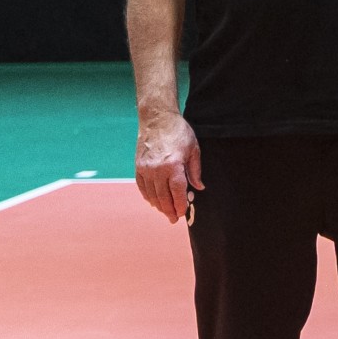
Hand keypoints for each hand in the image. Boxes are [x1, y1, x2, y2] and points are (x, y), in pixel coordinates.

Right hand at [134, 109, 201, 223]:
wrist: (157, 119)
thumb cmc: (178, 132)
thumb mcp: (193, 149)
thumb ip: (195, 171)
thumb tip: (199, 187)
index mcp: (173, 165)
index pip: (177, 191)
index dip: (180, 204)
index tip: (183, 213)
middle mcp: (157, 169)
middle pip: (163, 196)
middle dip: (169, 210)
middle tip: (174, 219)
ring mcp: (145, 168)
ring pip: (151, 194)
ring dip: (158, 205)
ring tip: (165, 212)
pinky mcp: (138, 166)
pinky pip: (142, 186)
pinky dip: (147, 196)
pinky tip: (153, 201)